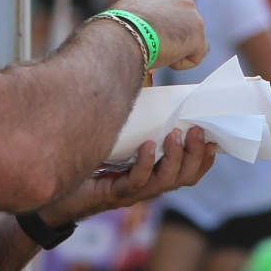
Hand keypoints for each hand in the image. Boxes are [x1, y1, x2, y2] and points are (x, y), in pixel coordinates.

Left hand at [40, 127, 216, 223]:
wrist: (57, 190)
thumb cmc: (88, 160)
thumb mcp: (118, 136)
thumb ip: (136, 115)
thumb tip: (148, 76)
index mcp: (155, 175)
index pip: (190, 172)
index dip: (204, 160)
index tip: (213, 139)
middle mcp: (148, 186)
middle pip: (184, 178)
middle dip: (195, 155)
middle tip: (196, 131)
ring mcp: (133, 192)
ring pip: (165, 182)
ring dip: (175, 158)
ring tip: (176, 135)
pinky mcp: (114, 194)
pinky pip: (136, 182)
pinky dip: (145, 164)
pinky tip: (147, 146)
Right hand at [112, 0, 208, 70]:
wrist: (125, 37)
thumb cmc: (116, 32)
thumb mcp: (124, 16)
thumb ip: (137, 17)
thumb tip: (133, 29)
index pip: (166, 9)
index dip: (158, 28)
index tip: (146, 38)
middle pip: (182, 22)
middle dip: (172, 36)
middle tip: (154, 47)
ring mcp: (191, 13)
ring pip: (190, 39)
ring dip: (176, 49)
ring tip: (157, 52)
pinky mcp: (198, 33)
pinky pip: (195, 56)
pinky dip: (181, 64)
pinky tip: (166, 61)